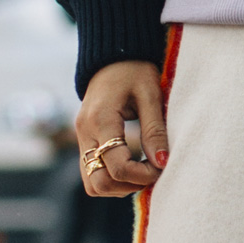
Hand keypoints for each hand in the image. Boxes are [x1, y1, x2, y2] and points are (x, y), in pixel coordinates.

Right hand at [77, 58, 167, 197]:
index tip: (162, 166)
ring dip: (119, 186)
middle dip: (128, 185)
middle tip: (151, 172)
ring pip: (92, 184)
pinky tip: (132, 165)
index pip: (117, 166)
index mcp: (100, 120)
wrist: (111, 56)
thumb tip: (162, 163)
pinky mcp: (84, 141)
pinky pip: (91, 173)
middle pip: (98, 183)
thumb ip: (155, 130)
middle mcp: (85, 133)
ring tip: (143, 170)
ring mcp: (81, 138)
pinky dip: (112, 178)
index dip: (142, 175)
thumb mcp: (151, 94)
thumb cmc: (135, 71)